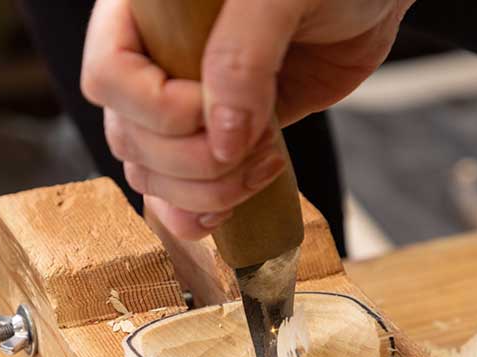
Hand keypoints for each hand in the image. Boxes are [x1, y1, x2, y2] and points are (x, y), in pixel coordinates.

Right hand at [82, 0, 413, 238]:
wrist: (368, 5)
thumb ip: (243, 58)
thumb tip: (220, 139)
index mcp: (147, 15)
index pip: (109, 75)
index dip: (156, 109)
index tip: (210, 110)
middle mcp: (154, 65)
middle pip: (129, 138)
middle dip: (193, 160)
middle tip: (255, 141)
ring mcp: (181, 110)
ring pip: (151, 175)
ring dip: (204, 191)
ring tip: (264, 162)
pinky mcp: (213, 143)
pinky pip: (176, 197)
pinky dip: (194, 215)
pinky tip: (226, 212)